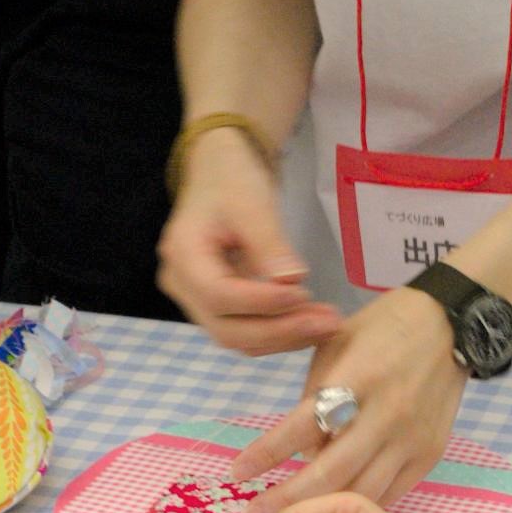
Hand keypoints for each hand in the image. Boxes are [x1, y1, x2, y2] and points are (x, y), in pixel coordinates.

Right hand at [156, 130, 341, 355]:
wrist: (220, 175)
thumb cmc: (231, 181)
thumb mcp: (252, 203)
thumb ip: (270, 243)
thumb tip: (293, 280)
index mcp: (182, 255)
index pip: (218, 294)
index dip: (261, 302)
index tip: (303, 294)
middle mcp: (182, 287)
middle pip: (227, 328)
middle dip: (280, 331)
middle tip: (329, 323)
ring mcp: (197, 301)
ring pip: (239, 337)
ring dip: (286, 337)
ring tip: (329, 325)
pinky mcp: (219, 307)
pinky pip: (247, 330)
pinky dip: (281, 332)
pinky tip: (314, 324)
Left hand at [234, 285, 464, 512]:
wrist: (452, 325)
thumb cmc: (384, 330)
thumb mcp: (337, 344)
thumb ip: (315, 395)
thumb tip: (301, 452)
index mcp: (358, 377)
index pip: (303, 425)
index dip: (266, 453)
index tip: (237, 472)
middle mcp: (387, 413)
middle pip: (330, 470)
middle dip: (288, 498)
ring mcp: (412, 438)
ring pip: (361, 491)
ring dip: (322, 511)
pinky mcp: (429, 454)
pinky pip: (390, 493)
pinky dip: (359, 504)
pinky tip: (335, 511)